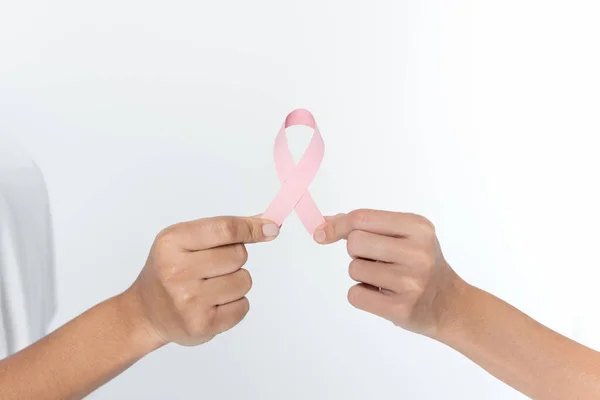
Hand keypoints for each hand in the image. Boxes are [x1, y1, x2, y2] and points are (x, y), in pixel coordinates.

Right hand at [125, 216, 279, 346]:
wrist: (145, 312)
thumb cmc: (170, 270)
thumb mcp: (185, 240)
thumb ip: (224, 230)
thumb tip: (269, 226)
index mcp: (172, 242)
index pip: (224, 229)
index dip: (252, 228)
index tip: (271, 228)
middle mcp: (177, 271)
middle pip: (239, 255)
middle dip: (235, 259)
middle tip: (212, 268)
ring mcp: (189, 300)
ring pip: (244, 281)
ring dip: (236, 283)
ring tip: (210, 287)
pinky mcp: (201, 325)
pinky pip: (243, 306)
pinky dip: (235, 305)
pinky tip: (212, 305)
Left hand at [314, 209, 463, 337]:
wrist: (450, 304)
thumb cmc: (421, 265)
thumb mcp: (405, 236)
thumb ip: (366, 226)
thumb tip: (325, 222)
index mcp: (418, 227)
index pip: (363, 218)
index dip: (337, 225)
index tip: (322, 233)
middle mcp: (417, 252)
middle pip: (354, 243)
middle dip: (356, 252)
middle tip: (376, 260)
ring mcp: (411, 282)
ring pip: (354, 269)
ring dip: (361, 275)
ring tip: (385, 279)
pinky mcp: (401, 308)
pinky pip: (355, 295)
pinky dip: (361, 294)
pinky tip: (382, 295)